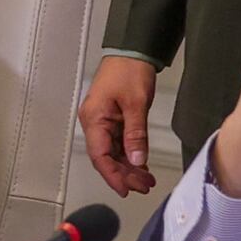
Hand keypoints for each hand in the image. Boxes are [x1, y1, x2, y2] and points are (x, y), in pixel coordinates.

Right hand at [76, 55, 158, 198]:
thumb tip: (137, 160)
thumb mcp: (136, 104)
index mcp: (94, 119)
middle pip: (106, 157)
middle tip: (144, 186)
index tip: (126, 189)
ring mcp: (102, 122)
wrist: (131, 52)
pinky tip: (141, 165)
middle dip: (124, 174)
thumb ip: (136, 134)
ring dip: (128, 167)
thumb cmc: (129, 72)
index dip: (113, 175)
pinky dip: (129, 155)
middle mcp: (94, 123)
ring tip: (146, 179)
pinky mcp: (112, 119)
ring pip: (112, 152)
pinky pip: (118, 143)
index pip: (100, 156)